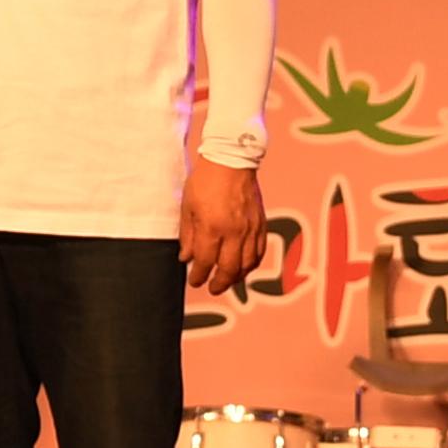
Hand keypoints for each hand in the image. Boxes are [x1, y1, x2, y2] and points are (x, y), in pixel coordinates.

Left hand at [179, 158, 265, 295]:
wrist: (231, 158)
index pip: (205, 262)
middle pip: (229, 270)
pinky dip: (252, 263)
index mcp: (212, 228)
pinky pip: (259, 252)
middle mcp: (234, 232)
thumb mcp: (187, 207)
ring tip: (228, 280)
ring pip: (247, 264)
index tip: (194, 281)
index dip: (198, 276)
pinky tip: (244, 266)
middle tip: (212, 288)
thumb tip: (186, 258)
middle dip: (219, 283)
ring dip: (237, 277)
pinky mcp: (261, 223)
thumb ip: (188, 236)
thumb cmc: (205, 180)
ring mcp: (250, 229)